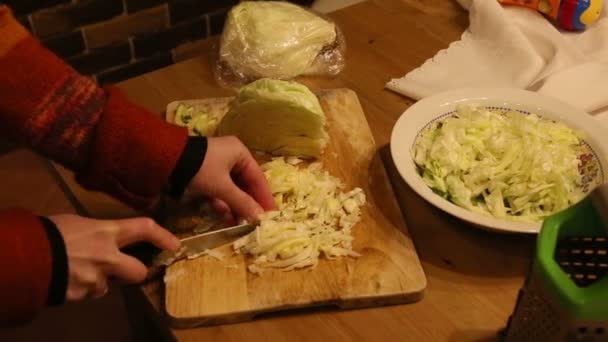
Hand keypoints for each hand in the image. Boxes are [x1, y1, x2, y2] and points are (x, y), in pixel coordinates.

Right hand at [49, 214, 179, 300]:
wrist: (25, 257)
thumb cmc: (48, 232)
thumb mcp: (76, 223)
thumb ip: (95, 232)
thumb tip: (98, 237)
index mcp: (106, 232)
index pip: (143, 229)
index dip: (162, 236)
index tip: (175, 243)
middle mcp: (108, 257)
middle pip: (138, 271)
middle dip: (135, 272)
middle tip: (125, 268)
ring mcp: (96, 279)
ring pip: (107, 285)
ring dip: (98, 280)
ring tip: (77, 269)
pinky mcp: (81, 295)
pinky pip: (87, 293)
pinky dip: (80, 288)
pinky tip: (66, 279)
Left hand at [186, 136, 274, 222]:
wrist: (165, 160)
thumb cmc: (200, 168)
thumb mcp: (222, 186)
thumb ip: (242, 202)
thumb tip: (260, 218)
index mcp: (240, 153)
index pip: (258, 178)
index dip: (265, 197)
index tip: (272, 214)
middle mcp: (232, 157)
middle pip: (246, 185)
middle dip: (250, 204)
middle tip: (257, 222)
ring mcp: (218, 166)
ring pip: (233, 190)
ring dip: (236, 207)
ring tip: (241, 225)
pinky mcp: (206, 176)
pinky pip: (220, 192)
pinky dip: (224, 205)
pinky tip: (227, 219)